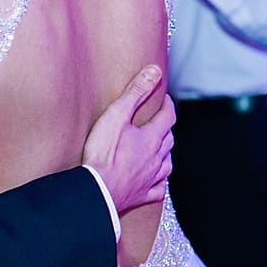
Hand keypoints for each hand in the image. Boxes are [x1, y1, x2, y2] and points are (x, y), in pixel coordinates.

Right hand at [82, 64, 174, 212]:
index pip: (167, 116)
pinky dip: (159, 182)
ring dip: (166, 153)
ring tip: (161, 148)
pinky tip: (156, 181)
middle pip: (168, 139)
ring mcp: (150, 178)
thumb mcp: (117, 114)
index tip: (165, 98)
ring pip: (167, 164)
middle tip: (161, 119)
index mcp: (152, 138)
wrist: (97, 190)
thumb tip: (155, 71)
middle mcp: (156, 158)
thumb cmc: (103, 153)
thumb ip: (136, 92)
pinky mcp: (141, 195)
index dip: (168, 105)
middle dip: (166, 127)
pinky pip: (157, 189)